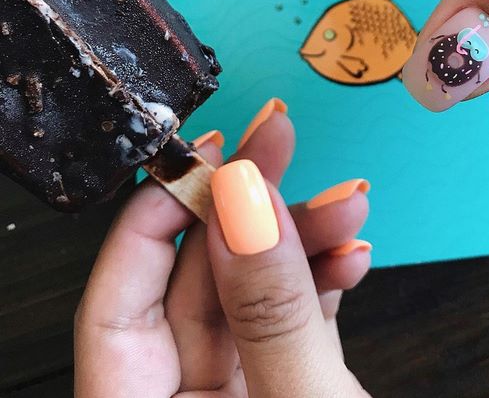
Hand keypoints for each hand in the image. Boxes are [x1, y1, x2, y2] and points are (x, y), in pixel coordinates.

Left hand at [75, 100, 371, 396]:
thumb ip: (270, 312)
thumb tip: (245, 201)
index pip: (114, 307)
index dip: (154, 219)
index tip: (205, 159)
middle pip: (194, 282)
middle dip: (248, 206)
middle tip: (275, 140)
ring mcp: (235, 392)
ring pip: (248, 291)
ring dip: (302, 240)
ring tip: (346, 206)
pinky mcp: (282, 382)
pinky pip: (287, 317)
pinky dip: (320, 281)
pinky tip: (349, 255)